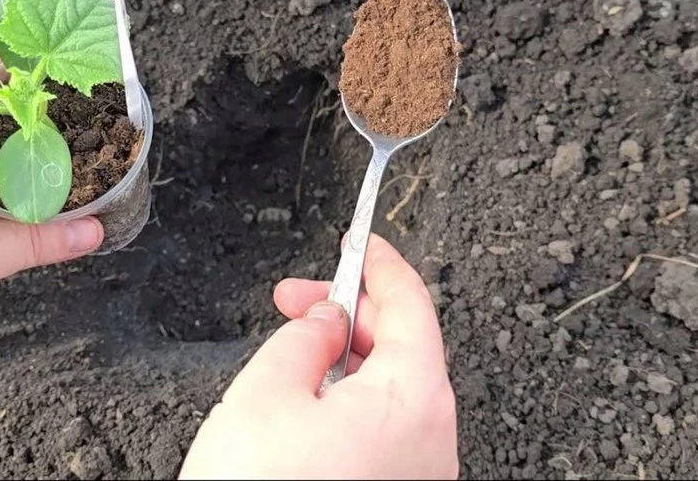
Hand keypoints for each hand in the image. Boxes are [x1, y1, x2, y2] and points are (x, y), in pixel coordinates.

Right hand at [180, 233, 457, 479]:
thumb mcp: (264, 393)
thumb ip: (302, 337)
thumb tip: (326, 316)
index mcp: (413, 398)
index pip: (411, 304)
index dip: (380, 263)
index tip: (358, 240)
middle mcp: (433, 440)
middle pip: (406, 347)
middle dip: (350, 314)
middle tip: (293, 300)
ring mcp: (421, 476)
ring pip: (394, 392)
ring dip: (348, 360)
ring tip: (291, 356)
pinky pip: (387, 432)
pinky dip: (353, 403)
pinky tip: (308, 406)